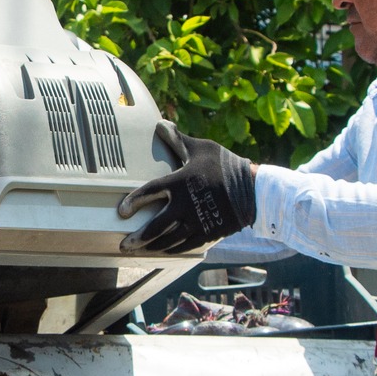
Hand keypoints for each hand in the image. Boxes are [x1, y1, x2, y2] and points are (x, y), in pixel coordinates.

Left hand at [116, 121, 256, 253]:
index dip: (134, 202)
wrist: (253, 189)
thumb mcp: (201, 148)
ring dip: (152, 247)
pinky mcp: (208, 233)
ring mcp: (197, 221)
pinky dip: (173, 250)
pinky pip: (186, 245)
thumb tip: (160, 123)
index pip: (150, 192)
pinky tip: (164, 252)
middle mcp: (185, 205)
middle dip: (138, 238)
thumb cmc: (225, 166)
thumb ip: (178, 140)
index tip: (123, 212)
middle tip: (125, 245)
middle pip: (155, 226)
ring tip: (141, 251)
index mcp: (180, 182)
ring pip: (169, 240)